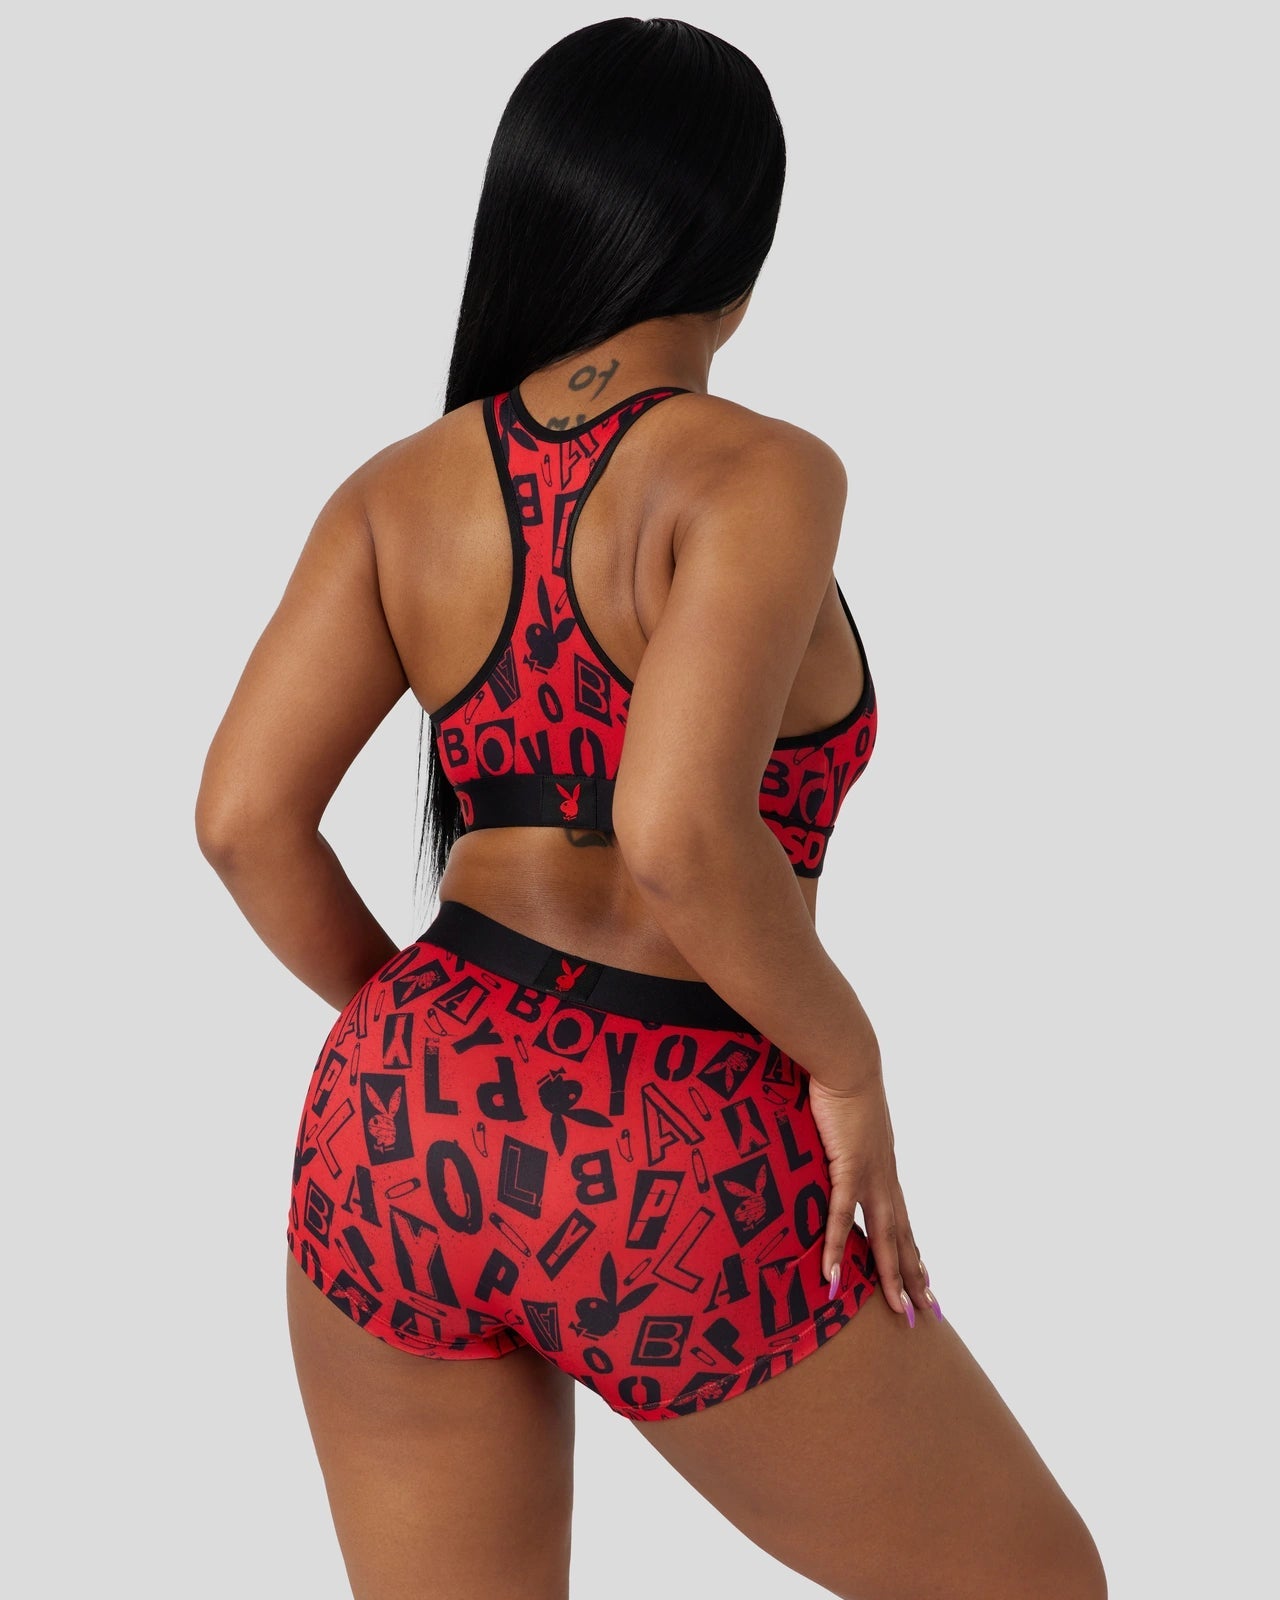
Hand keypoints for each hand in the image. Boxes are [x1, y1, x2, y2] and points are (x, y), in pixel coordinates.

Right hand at [806, 1072, 936, 1324]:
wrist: (848, 1062)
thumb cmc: (843, 1085)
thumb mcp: (847, 1124)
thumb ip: (844, 1144)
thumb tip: (834, 1150)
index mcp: (884, 1169)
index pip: (904, 1221)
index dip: (914, 1253)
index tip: (925, 1281)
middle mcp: (884, 1178)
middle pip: (904, 1238)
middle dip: (914, 1277)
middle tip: (925, 1313)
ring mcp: (870, 1175)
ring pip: (885, 1236)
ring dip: (890, 1275)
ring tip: (897, 1309)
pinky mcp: (847, 1166)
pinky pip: (842, 1215)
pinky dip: (838, 1247)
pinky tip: (834, 1274)